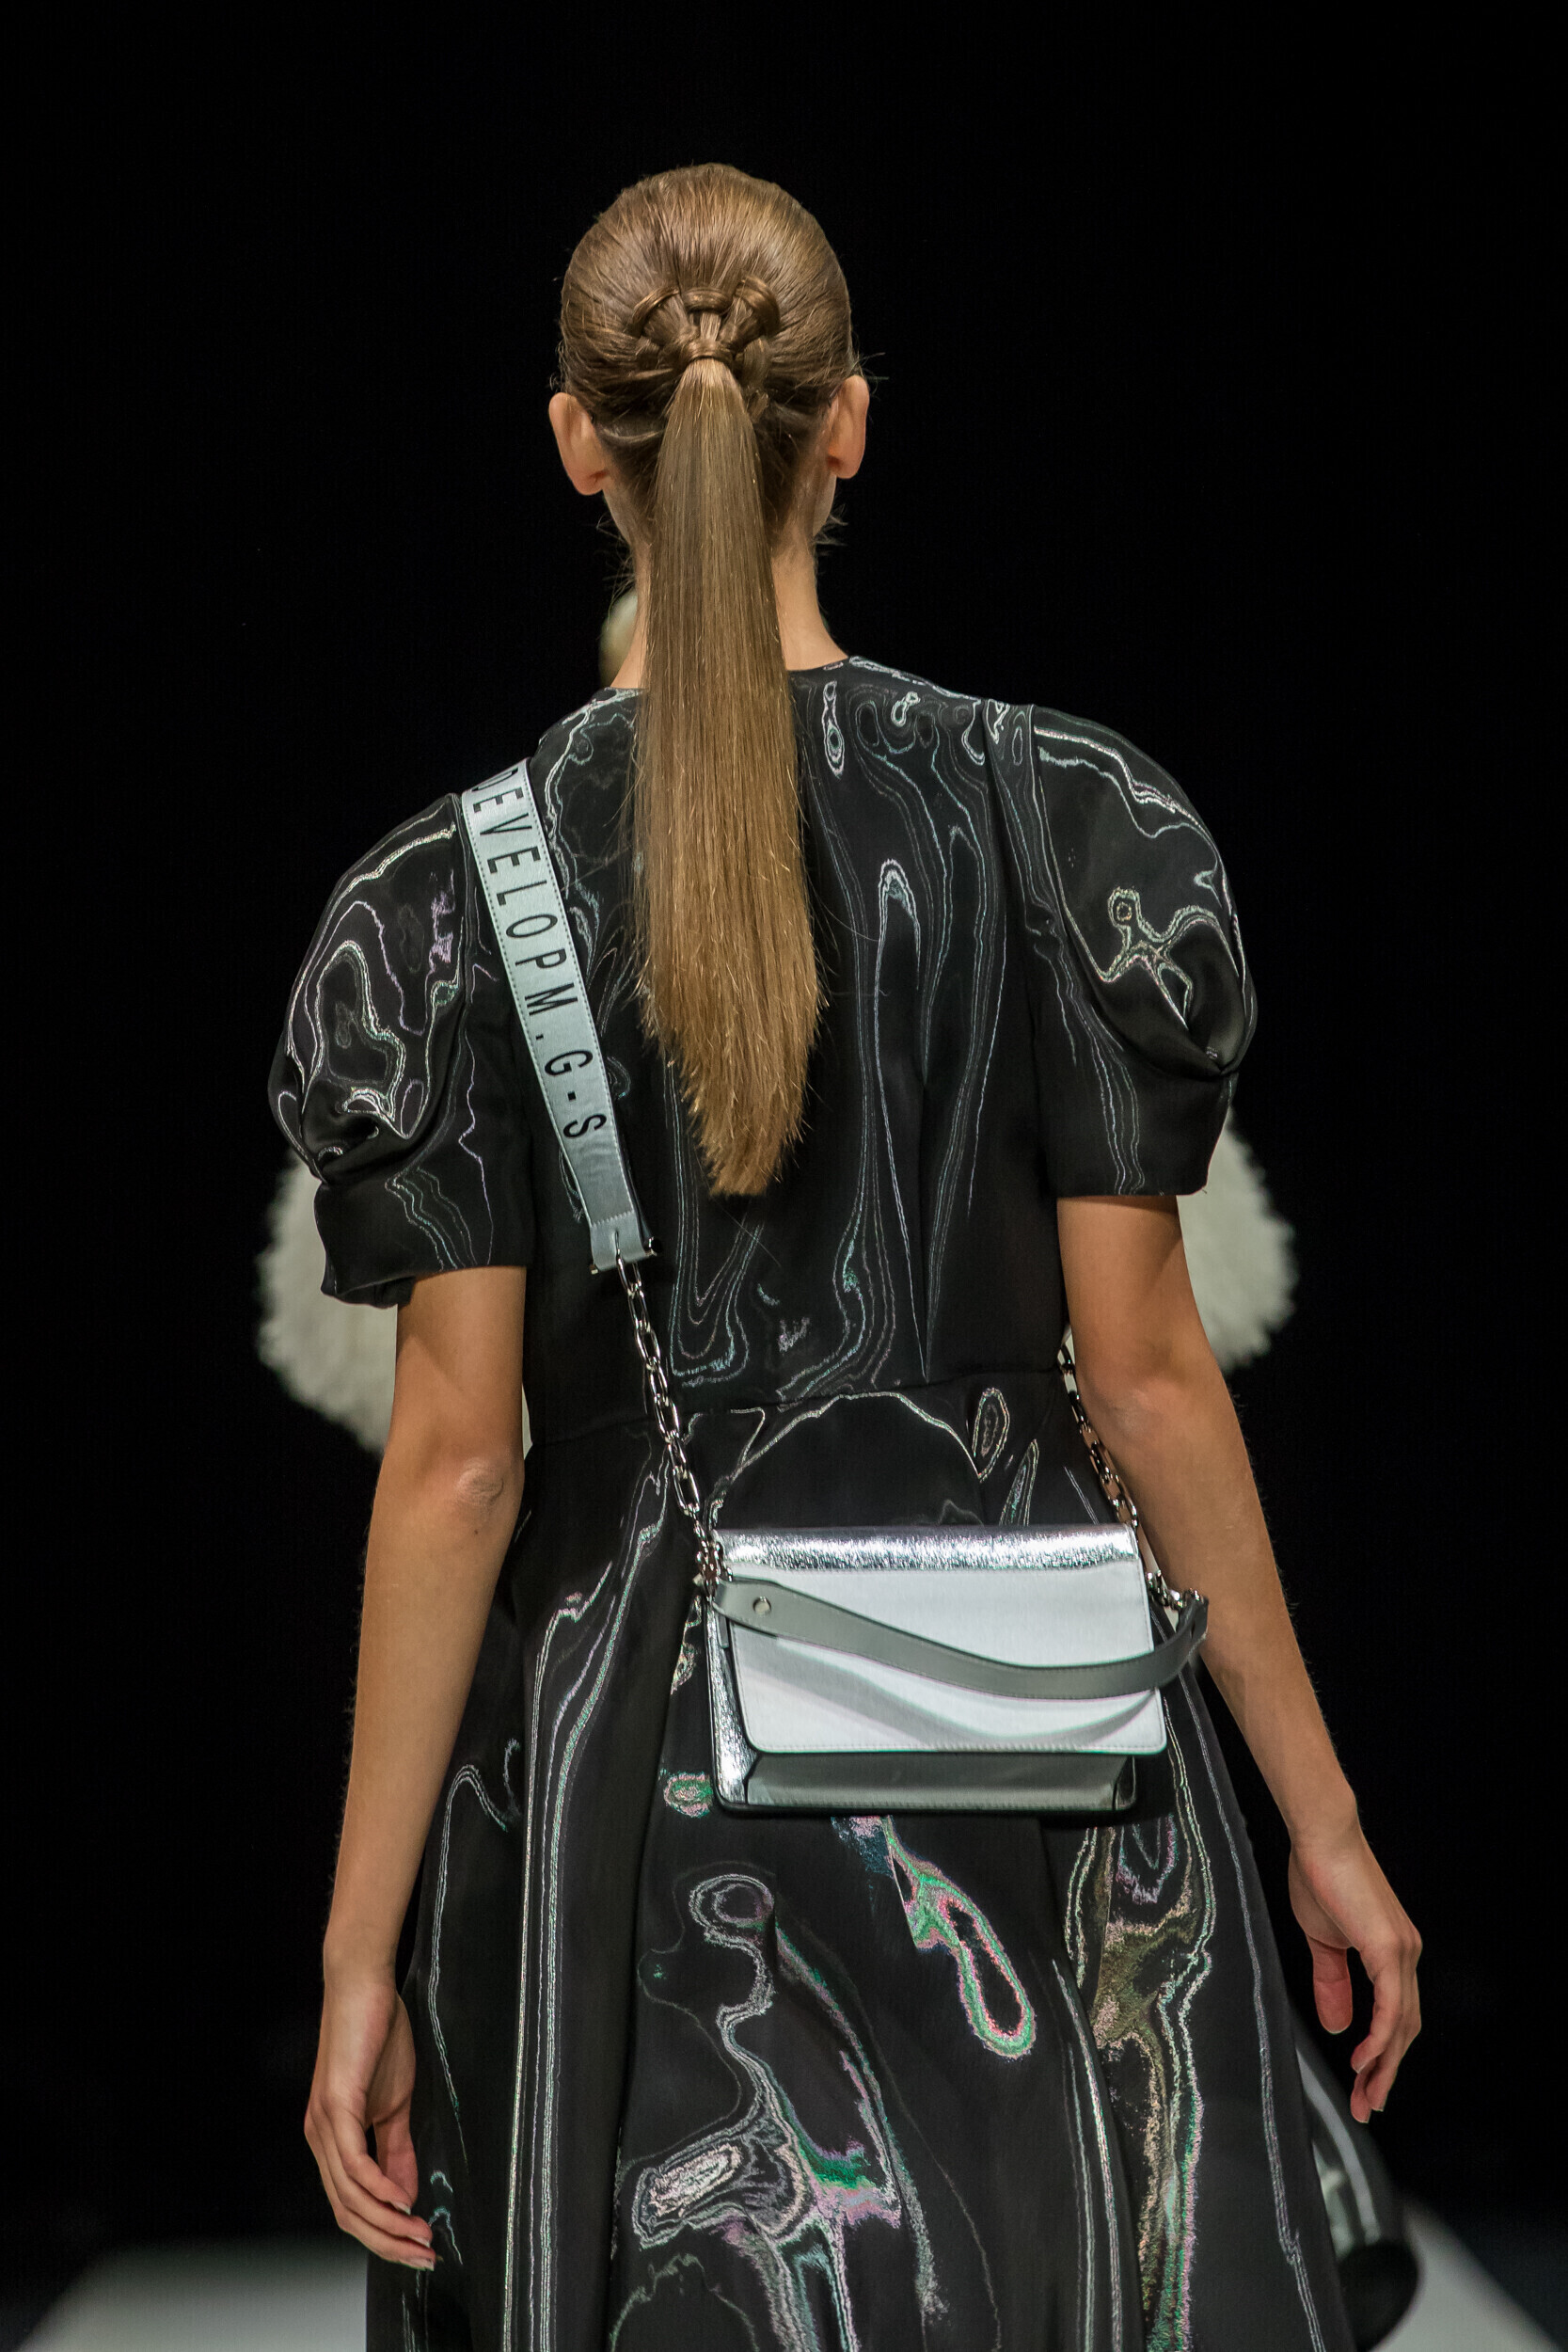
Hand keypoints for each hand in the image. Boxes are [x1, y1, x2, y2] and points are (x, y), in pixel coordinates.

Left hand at [304, 1969, 435, 2268]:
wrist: (362, 1986)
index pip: (351, 2207)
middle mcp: (320, 2140)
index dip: (383, 2234)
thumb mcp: (394, 2103)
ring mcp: (324, 2126)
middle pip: (348, 2213)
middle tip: (424, 2256)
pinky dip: (379, 2188)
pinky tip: (402, 2201)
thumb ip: (396, 2150)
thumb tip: (406, 2196)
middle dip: (388, 2242)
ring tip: (421, 2236)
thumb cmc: (377, 2037)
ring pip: (350, 2197)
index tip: (418, 2248)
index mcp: (332, 2141)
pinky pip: (354, 2164)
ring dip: (388, 2224)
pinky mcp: (335, 2107)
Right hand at [1289, 1820, 1421, 2123]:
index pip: (1396, 2016)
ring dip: (1384, 2065)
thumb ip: (1333, 1983)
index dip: (1382, 2054)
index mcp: (1392, 1953)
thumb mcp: (1323, 1941)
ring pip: (1403, 2024)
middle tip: (1366, 2105)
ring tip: (1366, 2095)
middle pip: (1405, 2029)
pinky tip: (1366, 2060)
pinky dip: (1381, 2039)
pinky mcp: (1389, 1950)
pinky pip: (1393, 2007)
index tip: (1363, 2084)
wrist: (1322, 1839)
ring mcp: (1402, 1953)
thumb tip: (1336, 2025)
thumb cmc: (1321, 1877)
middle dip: (1386, 2072)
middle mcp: (1406, 1955)